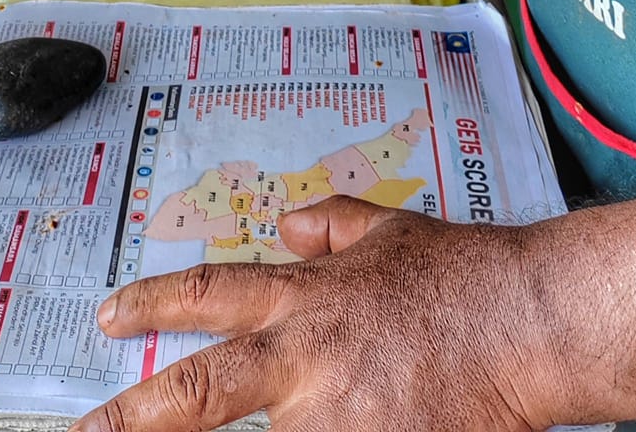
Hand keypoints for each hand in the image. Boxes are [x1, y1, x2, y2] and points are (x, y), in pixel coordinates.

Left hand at [73, 196, 554, 431]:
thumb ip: (329, 227)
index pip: (208, 294)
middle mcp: (304, 360)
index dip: (152, 303)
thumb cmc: (464, 276)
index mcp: (303, 299)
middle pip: (198, 393)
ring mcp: (333, 417)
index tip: (109, 316)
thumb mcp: (387, 230)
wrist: (527, 322)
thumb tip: (286, 224)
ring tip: (223, 429)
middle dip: (133, 420)